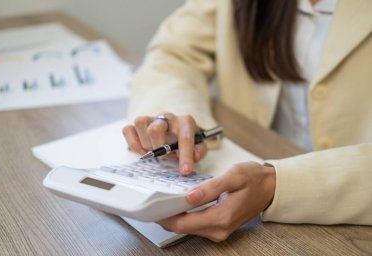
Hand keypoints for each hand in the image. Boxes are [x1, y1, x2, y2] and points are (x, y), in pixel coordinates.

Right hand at [122, 112, 207, 174]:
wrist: (177, 129)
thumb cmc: (185, 139)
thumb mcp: (198, 145)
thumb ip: (199, 151)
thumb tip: (194, 156)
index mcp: (185, 122)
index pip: (185, 138)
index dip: (185, 156)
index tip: (185, 170)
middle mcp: (167, 118)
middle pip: (155, 128)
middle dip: (159, 148)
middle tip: (167, 156)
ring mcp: (151, 119)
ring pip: (141, 124)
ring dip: (147, 144)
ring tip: (155, 151)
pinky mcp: (138, 125)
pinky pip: (128, 129)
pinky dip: (133, 143)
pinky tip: (143, 151)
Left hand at [157, 162, 275, 241]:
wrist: (271, 188)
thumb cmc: (254, 179)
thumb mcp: (233, 177)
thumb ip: (210, 188)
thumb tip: (189, 197)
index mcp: (221, 217)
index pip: (184, 223)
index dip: (165, 217)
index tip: (151, 208)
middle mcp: (219, 229)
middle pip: (183, 228)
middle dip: (167, 217)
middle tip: (153, 202)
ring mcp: (219, 231)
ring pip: (188, 228)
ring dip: (175, 216)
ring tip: (164, 200)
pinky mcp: (219, 228)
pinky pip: (196, 225)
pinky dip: (185, 216)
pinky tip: (179, 204)